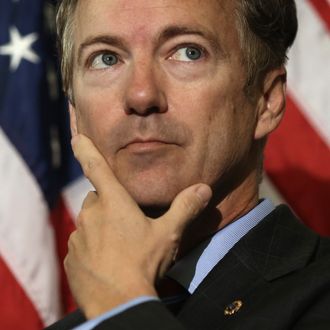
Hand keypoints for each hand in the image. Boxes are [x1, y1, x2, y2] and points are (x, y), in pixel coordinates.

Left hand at [65, 134, 211, 318]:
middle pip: (97, 199)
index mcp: (113, 203)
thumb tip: (203, 189)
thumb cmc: (144, 263)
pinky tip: (107, 261)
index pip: (96, 167)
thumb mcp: (169, 234)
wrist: (119, 304)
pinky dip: (92, 247)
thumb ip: (185, 208)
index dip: (85, 149)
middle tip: (127, 220)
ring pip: (89, 222)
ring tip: (119, 244)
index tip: (77, 137)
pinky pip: (82, 245)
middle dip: (109, 203)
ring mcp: (78, 238)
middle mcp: (91, 215)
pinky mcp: (71, 259)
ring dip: (101, 226)